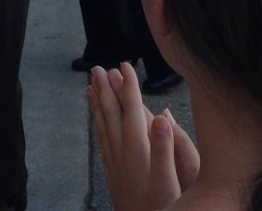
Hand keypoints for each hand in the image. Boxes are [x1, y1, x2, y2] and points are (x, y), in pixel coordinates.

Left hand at [87, 64, 198, 210]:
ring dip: (97, 104)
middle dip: (106, 89)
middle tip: (98, 67)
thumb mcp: (170, 179)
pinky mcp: (112, 172)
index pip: (132, 109)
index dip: (128, 86)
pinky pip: (101, 140)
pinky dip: (97, 124)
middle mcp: (122, 152)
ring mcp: (114, 162)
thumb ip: (165, 148)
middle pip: (111, 113)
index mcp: (138, 149)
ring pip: (102, 125)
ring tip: (90, 86)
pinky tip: (96, 120)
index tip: (124, 65)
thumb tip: (164, 116)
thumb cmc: (162, 207)